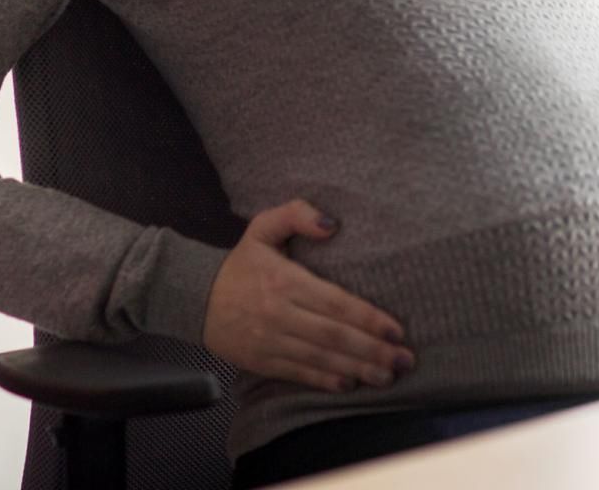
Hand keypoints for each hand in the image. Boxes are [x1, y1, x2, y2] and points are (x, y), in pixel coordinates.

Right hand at [203, 199, 416, 392]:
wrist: (195, 297)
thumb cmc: (240, 263)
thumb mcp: (262, 227)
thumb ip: (296, 214)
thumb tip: (332, 225)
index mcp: (284, 280)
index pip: (335, 302)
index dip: (368, 318)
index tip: (396, 330)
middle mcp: (280, 313)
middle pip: (334, 335)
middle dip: (372, 350)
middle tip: (404, 360)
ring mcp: (270, 340)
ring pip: (321, 358)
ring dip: (357, 369)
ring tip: (387, 376)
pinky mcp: (262, 361)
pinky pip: (299, 373)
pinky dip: (325, 381)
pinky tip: (349, 384)